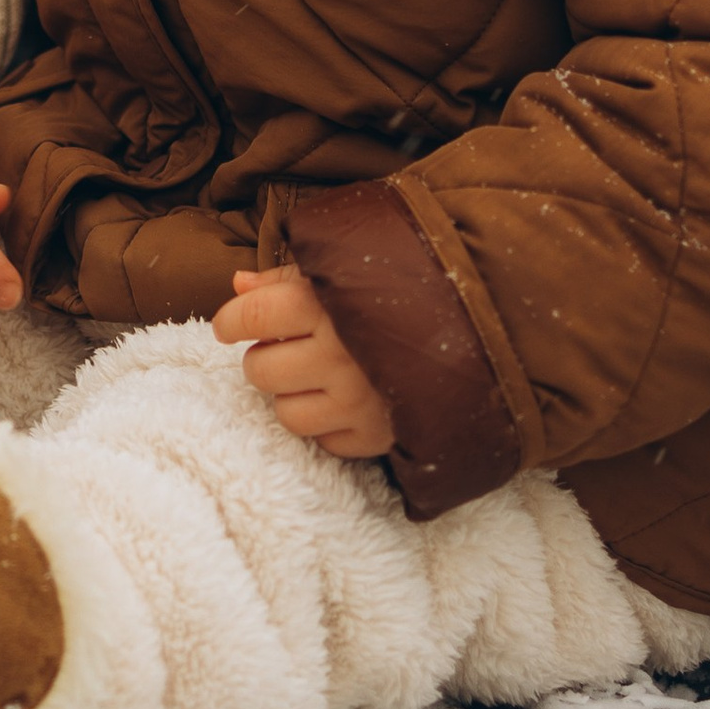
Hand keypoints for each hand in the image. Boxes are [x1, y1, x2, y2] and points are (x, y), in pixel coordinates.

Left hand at [214, 265, 397, 455]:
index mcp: (327, 305)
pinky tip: (342, 398)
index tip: (230, 325)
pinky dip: (326, 422)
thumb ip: (285, 278)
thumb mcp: (342, 266)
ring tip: (313, 374)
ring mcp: (359, 402)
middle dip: (264, 355)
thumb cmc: (399, 286)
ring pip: (285, 412)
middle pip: (260, 370)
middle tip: (285, 345)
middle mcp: (339, 357)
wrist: (479, 323)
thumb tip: (237, 286)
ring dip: (290, 393)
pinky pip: (324, 442)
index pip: (250, 318)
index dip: (230, 320)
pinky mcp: (377, 436)